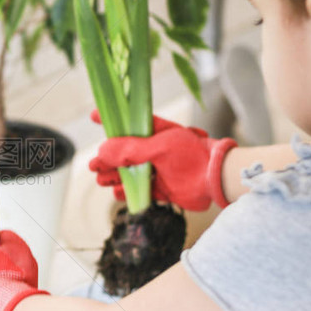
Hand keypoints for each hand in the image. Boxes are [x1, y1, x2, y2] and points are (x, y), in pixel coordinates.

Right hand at [89, 109, 236, 210]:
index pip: (130, 123)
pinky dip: (129, 193)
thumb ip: (131, 150)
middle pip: (124, 154)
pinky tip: (119, 193)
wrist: (216, 180)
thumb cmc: (192, 156)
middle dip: (107, 159)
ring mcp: (159, 170)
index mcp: (156, 133)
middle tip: (94, 166)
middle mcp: (156, 150)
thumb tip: (103, 151)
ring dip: (114, 177)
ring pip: (130, 174)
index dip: (112, 120)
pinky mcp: (163, 189)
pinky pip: (141, 191)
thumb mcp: (159, 147)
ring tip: (102, 180)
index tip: (94, 116)